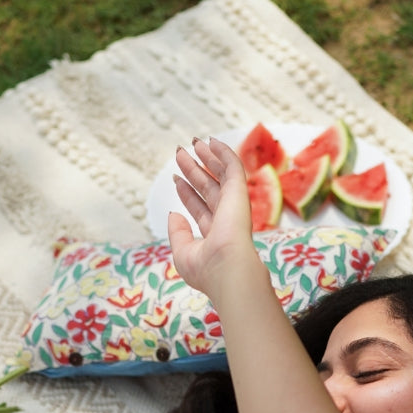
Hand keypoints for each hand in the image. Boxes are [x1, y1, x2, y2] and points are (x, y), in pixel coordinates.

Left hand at [167, 138, 259, 298]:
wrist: (228, 269)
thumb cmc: (207, 269)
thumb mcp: (182, 252)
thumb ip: (177, 233)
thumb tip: (173, 214)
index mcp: (214, 234)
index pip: (199, 207)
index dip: (187, 193)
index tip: (176, 179)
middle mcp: (225, 218)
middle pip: (207, 188)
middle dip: (194, 170)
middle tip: (181, 154)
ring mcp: (233, 204)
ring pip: (220, 174)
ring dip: (207, 158)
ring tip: (194, 143)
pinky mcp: (239, 192)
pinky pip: (233, 166)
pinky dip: (224, 153)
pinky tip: (213, 142)